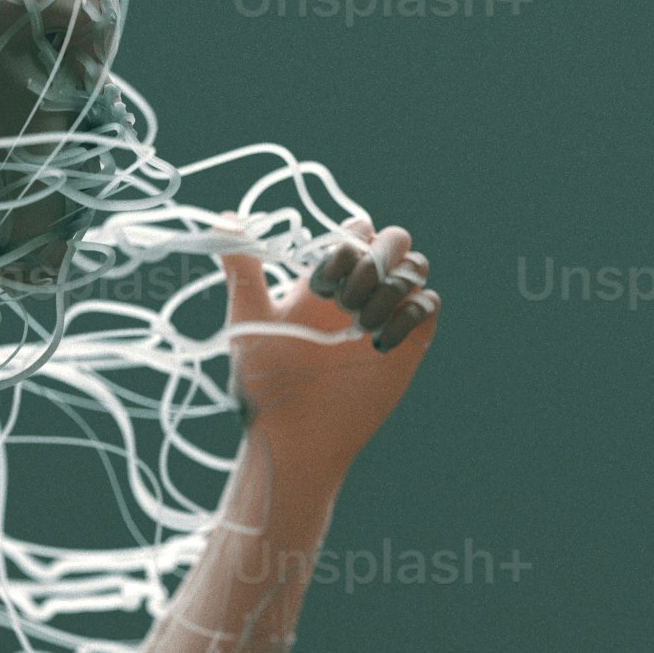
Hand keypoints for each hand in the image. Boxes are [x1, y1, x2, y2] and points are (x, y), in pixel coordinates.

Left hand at [216, 220, 435, 468]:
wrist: (292, 434)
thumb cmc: (265, 380)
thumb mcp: (248, 317)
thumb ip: (242, 268)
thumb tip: (224, 218)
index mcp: (326, 279)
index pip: (357, 230)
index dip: (345, 244)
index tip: (317, 284)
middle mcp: (360, 291)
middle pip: (395, 239)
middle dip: (375, 258)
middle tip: (344, 300)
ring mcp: (387, 314)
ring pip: (416, 266)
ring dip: (390, 287)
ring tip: (358, 326)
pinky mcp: (409, 343)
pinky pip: (429, 304)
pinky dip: (410, 313)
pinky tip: (378, 344)